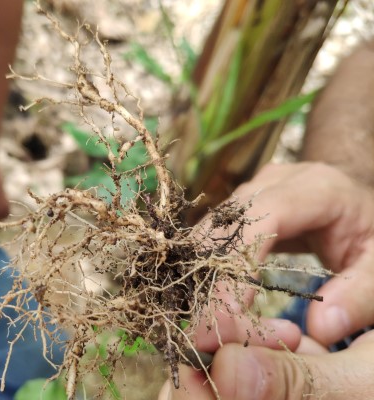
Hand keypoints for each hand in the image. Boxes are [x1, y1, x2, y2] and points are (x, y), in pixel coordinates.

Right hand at [159, 162, 373, 397]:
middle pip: (225, 226)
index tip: (226, 317)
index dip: (236, 267)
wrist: (359, 200)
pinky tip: (199, 301)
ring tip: (197, 322)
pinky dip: (203, 271)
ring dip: (199, 277)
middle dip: (209, 280)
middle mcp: (273, 182)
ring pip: (209, 231)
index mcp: (315, 188)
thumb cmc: (370, 232)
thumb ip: (358, 296)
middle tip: (203, 332)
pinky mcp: (237, 208)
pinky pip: (210, 237)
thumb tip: (320, 330)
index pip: (261, 222)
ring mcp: (250, 191)